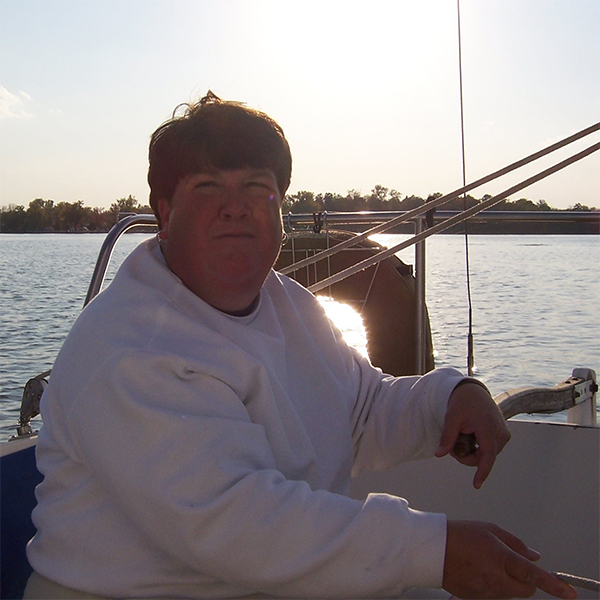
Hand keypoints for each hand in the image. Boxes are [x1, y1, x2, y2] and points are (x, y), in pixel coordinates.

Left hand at [435, 382, 509, 488]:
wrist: (473, 390)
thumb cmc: (463, 402)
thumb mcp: (452, 419)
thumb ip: (447, 438)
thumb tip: (439, 454)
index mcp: (489, 430)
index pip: (487, 457)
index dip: (482, 472)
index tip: (476, 485)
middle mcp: (501, 434)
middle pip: (483, 457)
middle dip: (467, 456)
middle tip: (453, 445)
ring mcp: (504, 434)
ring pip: (487, 454)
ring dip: (473, 451)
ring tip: (463, 435)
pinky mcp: (503, 433)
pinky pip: (490, 447)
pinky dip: (479, 446)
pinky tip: (471, 434)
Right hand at [444, 520, 576, 598]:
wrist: (432, 549)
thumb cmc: (460, 534)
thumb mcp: (490, 530)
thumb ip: (515, 544)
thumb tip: (534, 556)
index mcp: (500, 558)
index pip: (534, 575)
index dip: (554, 585)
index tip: (569, 592)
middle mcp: (495, 578)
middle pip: (526, 591)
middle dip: (526, 581)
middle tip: (513, 566)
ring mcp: (486, 591)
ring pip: (510, 594)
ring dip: (508, 582)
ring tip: (487, 563)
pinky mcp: (476, 599)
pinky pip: (494, 596)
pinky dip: (493, 586)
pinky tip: (478, 571)